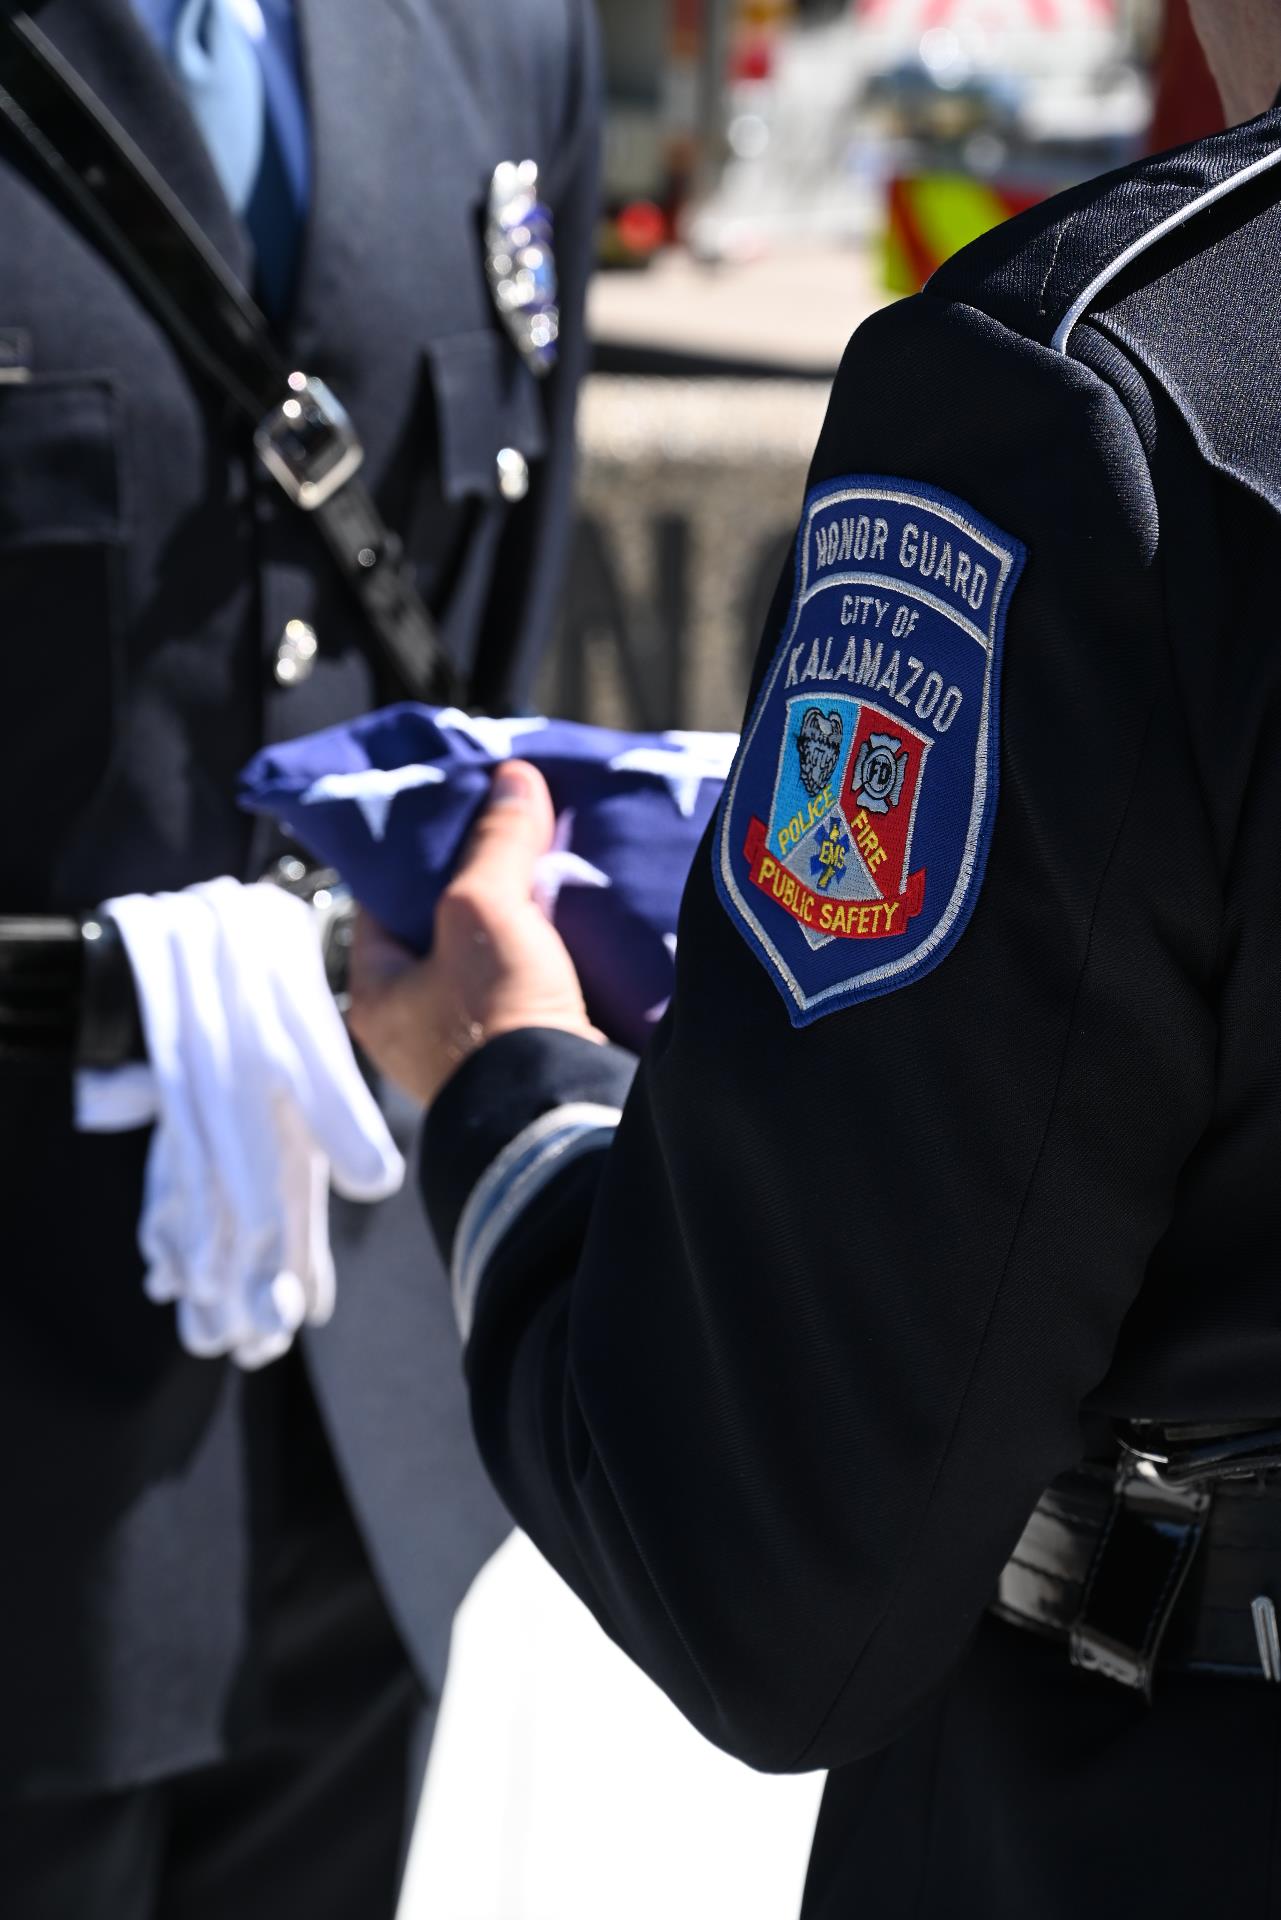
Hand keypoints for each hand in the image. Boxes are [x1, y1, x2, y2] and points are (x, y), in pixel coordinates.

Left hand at [347, 760, 601, 1106]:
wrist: (557, 1113)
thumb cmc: (492, 1017)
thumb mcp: (484, 908)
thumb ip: (495, 840)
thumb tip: (513, 778)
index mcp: (375, 994)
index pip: (384, 903)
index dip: (421, 857)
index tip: (459, 819)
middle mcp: (413, 1026)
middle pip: (443, 932)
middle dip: (481, 888)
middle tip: (514, 842)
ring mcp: (468, 1050)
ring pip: (490, 962)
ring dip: (521, 926)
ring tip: (552, 877)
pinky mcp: (522, 1060)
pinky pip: (529, 993)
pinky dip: (550, 961)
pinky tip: (578, 930)